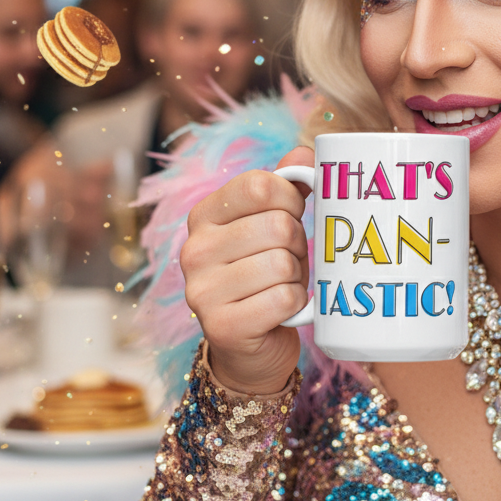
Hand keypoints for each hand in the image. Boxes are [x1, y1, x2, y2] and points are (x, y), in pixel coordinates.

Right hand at [181, 146, 313, 393]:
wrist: (251, 346)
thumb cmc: (266, 274)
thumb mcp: (274, 223)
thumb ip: (287, 185)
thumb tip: (305, 154)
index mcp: (204, 214)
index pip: (260, 184)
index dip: (292, 198)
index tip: (294, 214)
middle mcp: (194, 250)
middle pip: (279, 226)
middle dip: (298, 245)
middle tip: (288, 259)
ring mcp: (202, 290)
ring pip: (284, 264)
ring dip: (297, 276)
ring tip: (283, 284)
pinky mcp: (222, 327)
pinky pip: (285, 298)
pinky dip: (296, 304)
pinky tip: (281, 310)